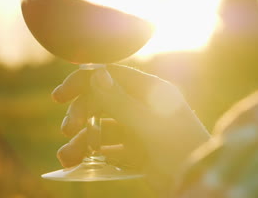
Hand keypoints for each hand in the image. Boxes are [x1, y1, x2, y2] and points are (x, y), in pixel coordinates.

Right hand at [51, 64, 209, 190]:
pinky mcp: (134, 150)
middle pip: (102, 101)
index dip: (84, 81)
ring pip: (101, 127)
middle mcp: (142, 106)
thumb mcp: (148, 125)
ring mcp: (138, 128)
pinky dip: (92, 155)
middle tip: (68, 130)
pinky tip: (77, 164)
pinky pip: (107, 148)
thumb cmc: (181, 149)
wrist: (196, 183)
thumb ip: (120, 101)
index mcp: (151, 91)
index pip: (112, 75)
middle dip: (81, 114)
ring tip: (68, 157)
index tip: (60, 96)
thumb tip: (96, 73)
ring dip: (82, 139)